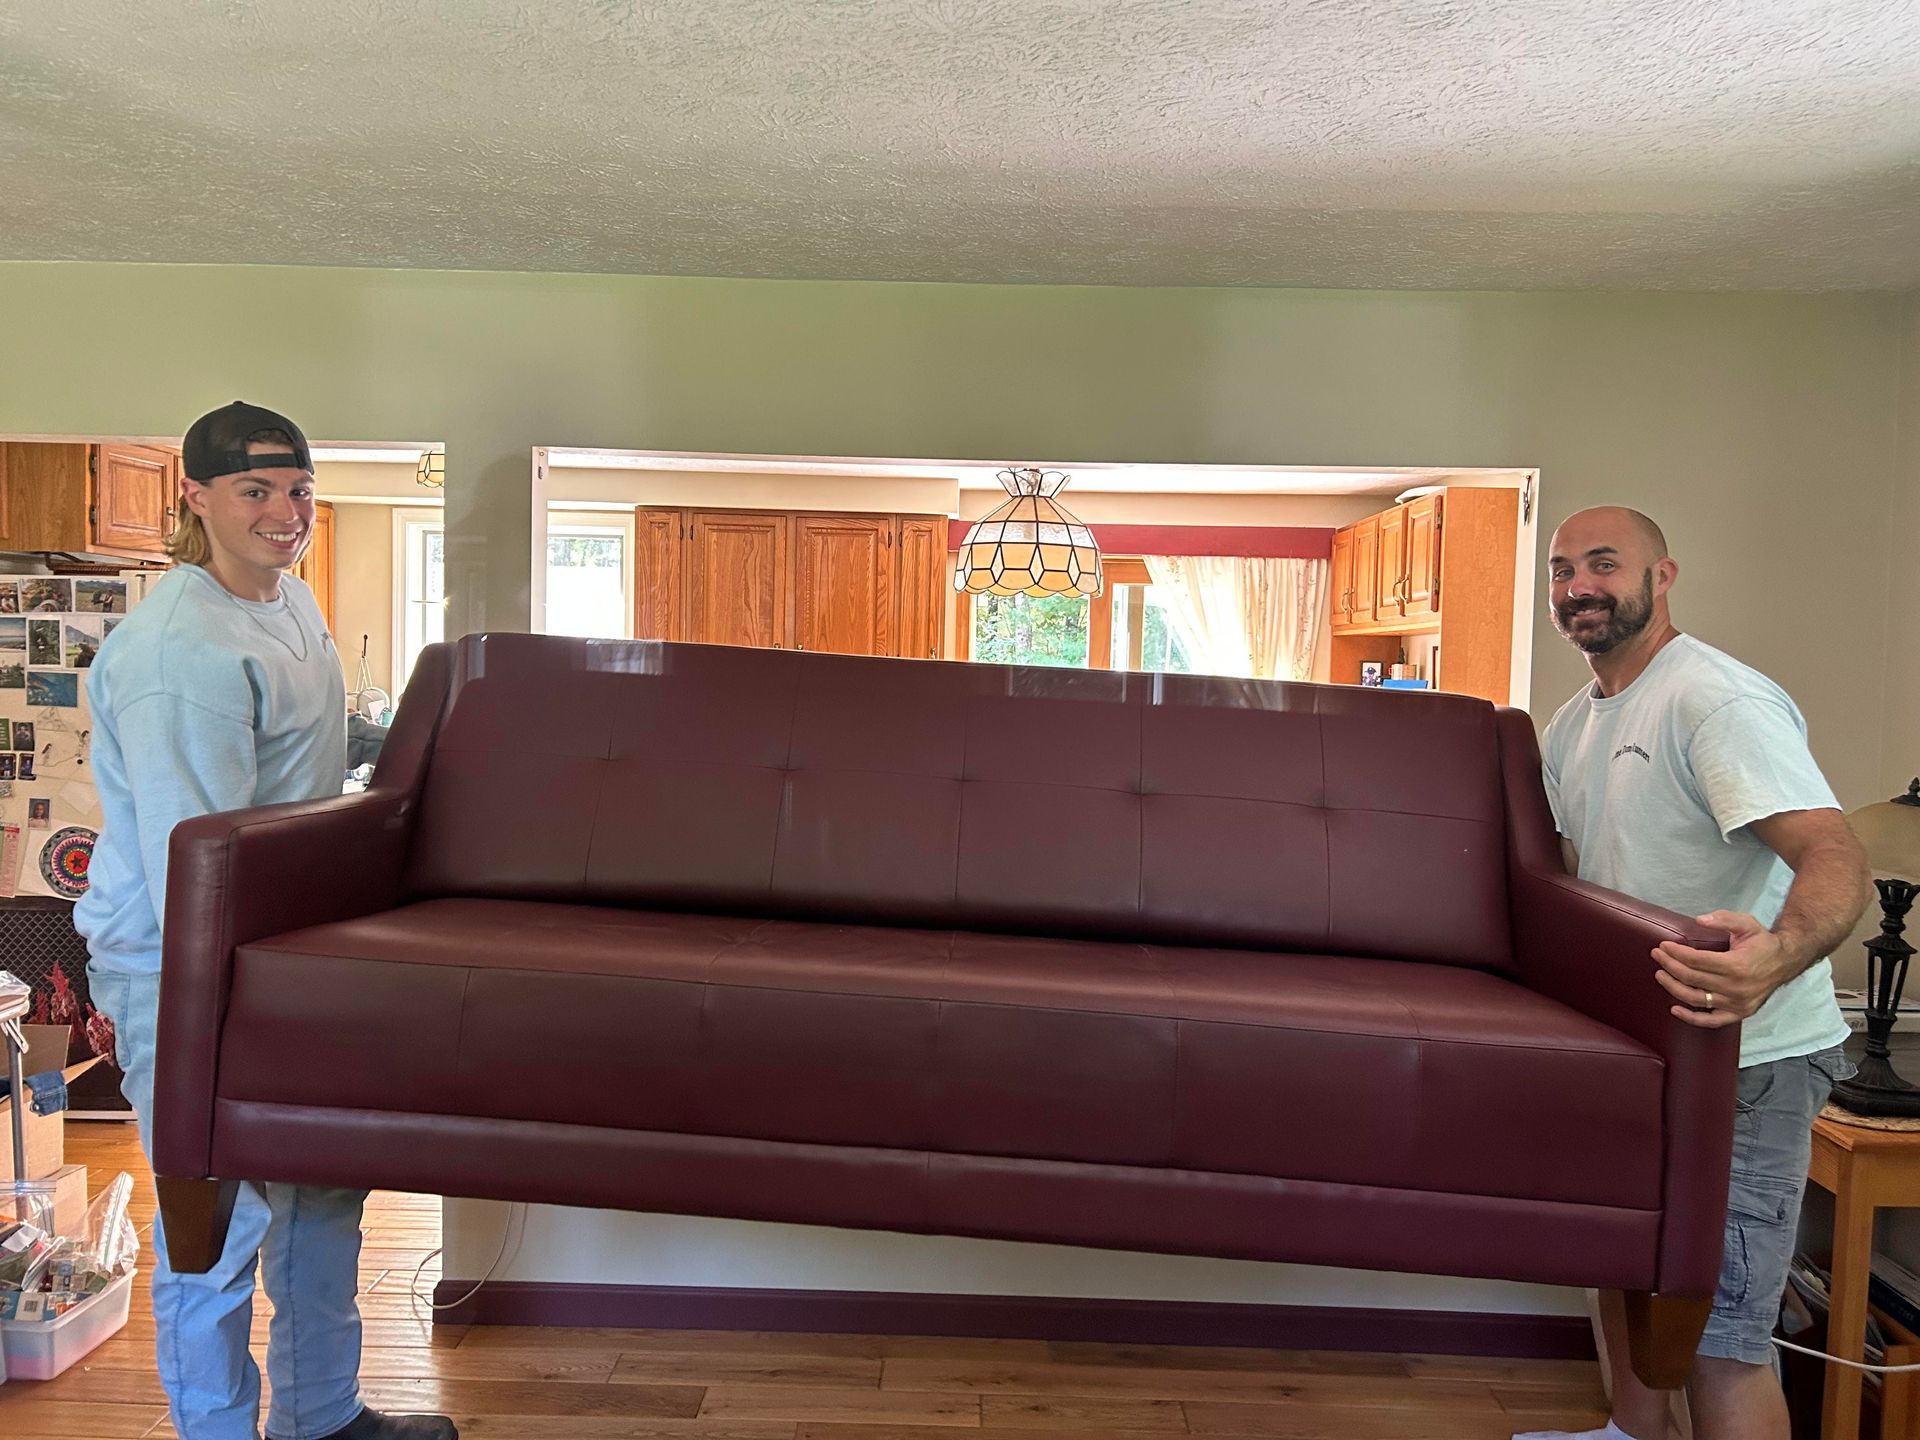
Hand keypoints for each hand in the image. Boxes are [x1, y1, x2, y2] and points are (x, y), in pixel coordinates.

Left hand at [1651, 910, 1792, 1028]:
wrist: (1786, 961)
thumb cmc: (1762, 942)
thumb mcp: (1746, 923)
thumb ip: (1723, 919)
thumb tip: (1699, 920)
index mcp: (1736, 965)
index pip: (1695, 961)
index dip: (1675, 953)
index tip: (1662, 946)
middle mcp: (1736, 987)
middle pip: (1691, 978)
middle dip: (1669, 965)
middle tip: (1657, 955)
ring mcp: (1737, 1003)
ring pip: (1696, 999)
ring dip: (1673, 987)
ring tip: (1660, 975)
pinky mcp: (1739, 1013)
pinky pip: (1711, 1021)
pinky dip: (1692, 1018)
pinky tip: (1675, 1009)